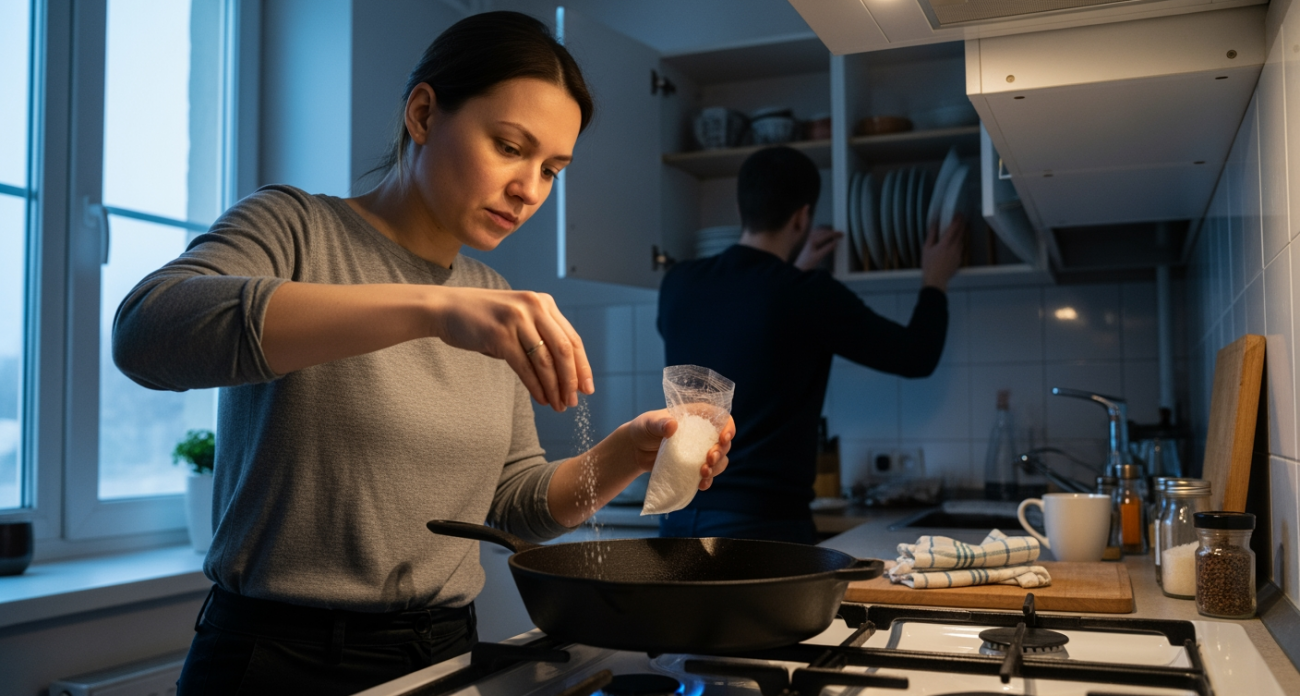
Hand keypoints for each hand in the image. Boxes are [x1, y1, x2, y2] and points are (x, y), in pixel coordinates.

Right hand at [428, 287, 592, 410]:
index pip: (572, 338)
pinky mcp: (499, 335)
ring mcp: (517, 319)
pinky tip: (541, 399)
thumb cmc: (484, 319)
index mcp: (543, 303)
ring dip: (554, 388)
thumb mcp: (518, 319)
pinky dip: (536, 387)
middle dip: (571, 380)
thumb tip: (565, 374)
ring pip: (545, 361)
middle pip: (564, 350)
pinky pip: (524, 367)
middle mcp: (533, 307)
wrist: (447, 308)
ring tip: (558, 406)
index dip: (582, 366)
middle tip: (574, 402)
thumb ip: (540, 336)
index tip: (587, 388)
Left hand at [626, 409, 734, 489]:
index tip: (723, 439)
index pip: (721, 418)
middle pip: (723, 442)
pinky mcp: (693, 466)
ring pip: (720, 460)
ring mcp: (699, 451)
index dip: (728, 428)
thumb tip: (672, 426)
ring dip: (716, 468)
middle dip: (720, 452)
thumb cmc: (644, 428)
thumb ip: (660, 423)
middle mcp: (702, 433)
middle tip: (709, 459)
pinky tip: (702, 485)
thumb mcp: (649, 423)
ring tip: (703, 473)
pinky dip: (708, 480)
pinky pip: (709, 474)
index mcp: (697, 416)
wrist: (635, 450)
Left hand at [794, 226, 843, 270]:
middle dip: (832, 232)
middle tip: (840, 234)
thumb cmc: (808, 262)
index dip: (835, 234)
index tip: (841, 234)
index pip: (827, 234)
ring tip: (834, 233)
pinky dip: (822, 232)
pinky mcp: (808, 240)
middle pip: (824, 231)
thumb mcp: (819, 256)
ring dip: (827, 231)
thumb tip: (835, 242)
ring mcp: (809, 238)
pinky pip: (816, 232)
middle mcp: (810, 238)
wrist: (800, 266)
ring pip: (820, 230)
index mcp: (813, 241)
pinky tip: (825, 234)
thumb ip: (827, 248)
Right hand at [920, 214, 966, 291]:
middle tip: (962, 219)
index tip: (958, 215)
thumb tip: (934, 226)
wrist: (936, 280)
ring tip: (959, 231)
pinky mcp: (959, 260)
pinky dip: (959, 245)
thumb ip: (931, 235)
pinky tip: (955, 245)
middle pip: (961, 233)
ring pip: (961, 241)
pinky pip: (960, 249)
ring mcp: (958, 254)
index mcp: (945, 244)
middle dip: (962, 225)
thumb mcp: (926, 248)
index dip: (957, 220)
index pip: (954, 228)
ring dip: (961, 235)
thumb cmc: (929, 265)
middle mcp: (954, 248)